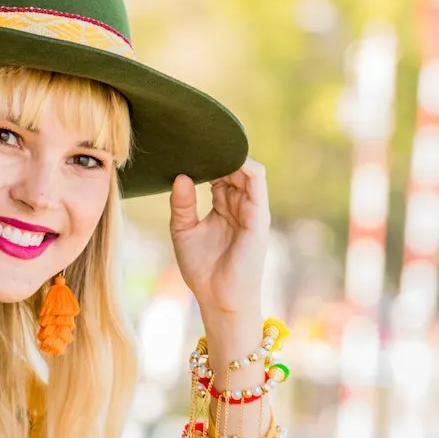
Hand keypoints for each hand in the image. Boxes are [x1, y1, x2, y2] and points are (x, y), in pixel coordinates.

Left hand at [168, 158, 269, 322]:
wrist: (218, 298)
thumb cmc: (203, 269)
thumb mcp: (183, 230)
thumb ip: (181, 204)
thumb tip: (180, 176)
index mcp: (223, 205)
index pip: (219, 172)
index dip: (205, 158)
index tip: (186, 145)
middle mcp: (239, 204)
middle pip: (232, 167)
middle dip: (216, 152)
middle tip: (194, 138)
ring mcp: (251, 208)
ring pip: (246, 168)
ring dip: (228, 155)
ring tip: (207, 144)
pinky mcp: (258, 215)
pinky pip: (257, 180)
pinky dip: (243, 164)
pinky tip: (225, 157)